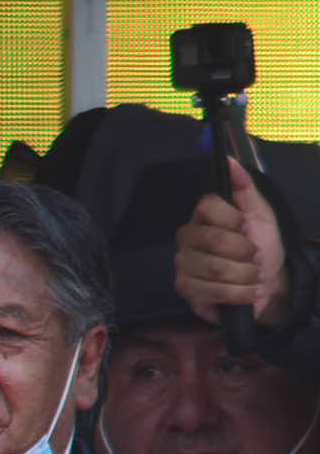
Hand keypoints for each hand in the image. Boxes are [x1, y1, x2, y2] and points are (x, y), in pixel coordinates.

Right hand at [176, 157, 287, 328]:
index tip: (245, 227)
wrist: (269, 284)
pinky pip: (213, 291)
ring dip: (245, 275)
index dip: (231, 218)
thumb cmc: (263, 246)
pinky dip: (239, 293)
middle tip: (253, 256)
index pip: (206, 206)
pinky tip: (245, 292)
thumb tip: (228, 159)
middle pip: (212, 239)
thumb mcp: (260, 214)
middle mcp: (187, 240)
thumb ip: (244, 187)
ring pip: (215, 268)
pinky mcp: (186, 291)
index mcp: (202, 218)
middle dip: (245, 251)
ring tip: (252, 277)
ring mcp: (184, 266)